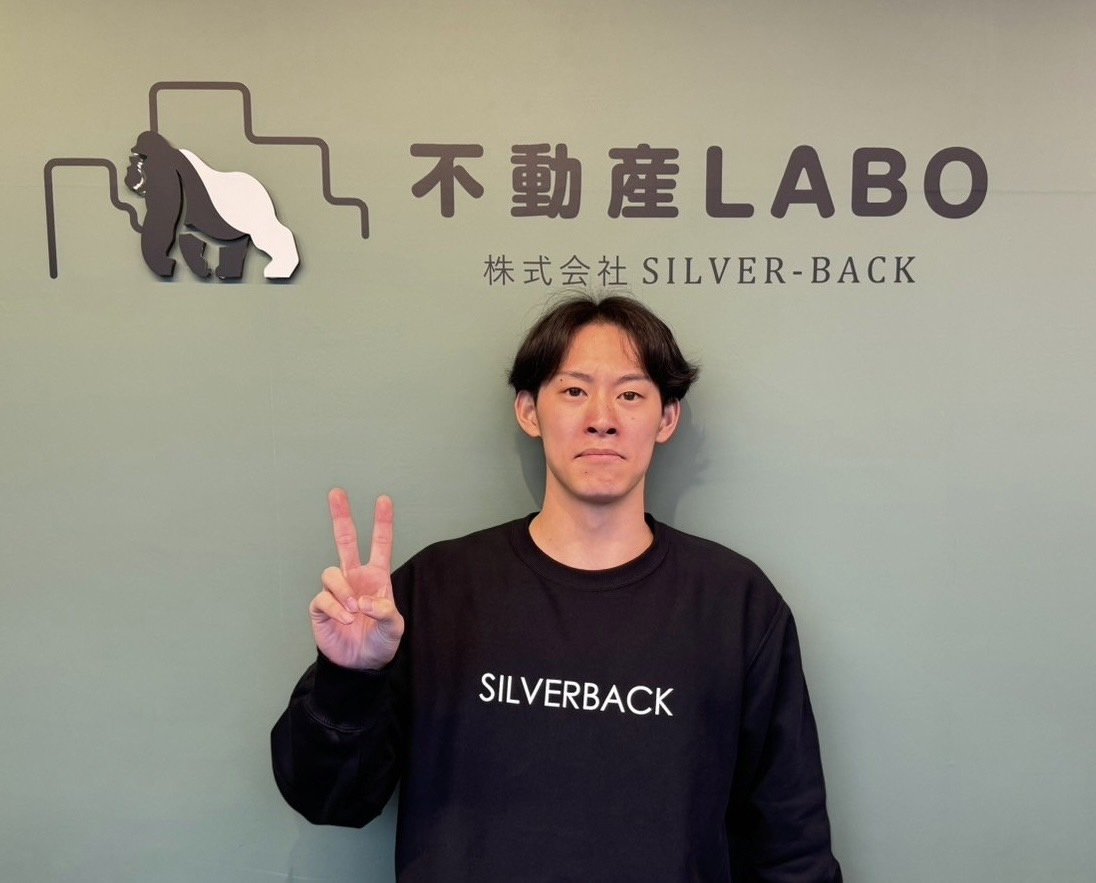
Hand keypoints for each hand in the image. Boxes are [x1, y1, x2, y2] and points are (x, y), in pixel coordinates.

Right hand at [309, 489, 404, 670]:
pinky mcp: (321, 607)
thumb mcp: (394, 627)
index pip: (380, 544)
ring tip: (355, 613)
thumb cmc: (380, 642)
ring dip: (343, 591)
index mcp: (376, 577)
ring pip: (330, 573)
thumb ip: (384, 612)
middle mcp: (354, 578)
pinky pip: (322, 598)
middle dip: (341, 516)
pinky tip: (345, 620)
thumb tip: (363, 600)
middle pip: (345, 540)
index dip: (382, 522)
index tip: (384, 500)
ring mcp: (337, 591)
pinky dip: (335, 608)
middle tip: (337, 493)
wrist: (361, 665)